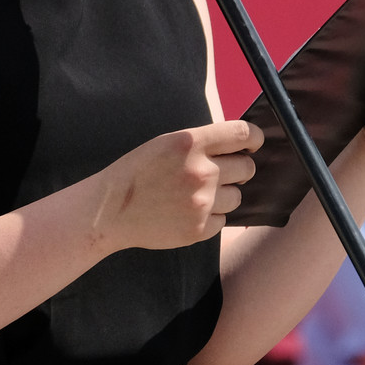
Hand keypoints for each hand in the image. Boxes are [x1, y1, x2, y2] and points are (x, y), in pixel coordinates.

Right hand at [95, 120, 263, 250]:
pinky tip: (189, 212)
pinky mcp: (199, 229)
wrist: (110, 210)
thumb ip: (202, 143)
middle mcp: (202, 171)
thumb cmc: (137, 172)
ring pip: (237, 196)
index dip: (254, 138)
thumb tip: (239, 146)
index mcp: (192, 143)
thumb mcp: (168, 143)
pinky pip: (224, 221)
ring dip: (224, 195)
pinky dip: (212, 217)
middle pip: (247, 167)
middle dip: (238, 169)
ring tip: (198, 195)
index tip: (252, 144)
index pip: (244, 134)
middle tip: (221, 173)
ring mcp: (202, 202)